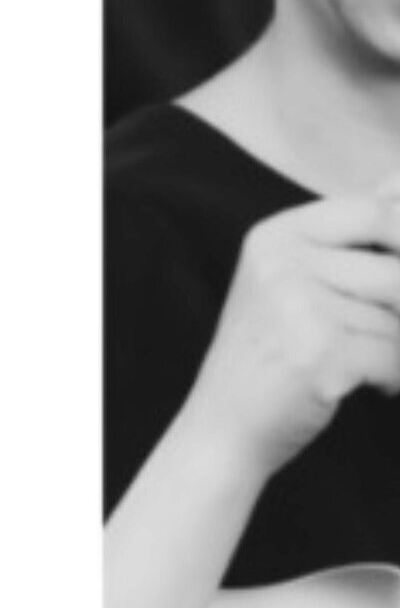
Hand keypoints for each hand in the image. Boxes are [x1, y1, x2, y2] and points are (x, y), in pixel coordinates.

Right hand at [177, 176, 399, 478]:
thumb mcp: (295, 281)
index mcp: (275, 236)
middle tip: (382, 329)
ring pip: (398, 320)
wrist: (224, 425)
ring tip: (364, 362)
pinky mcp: (320, 354)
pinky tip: (366, 384)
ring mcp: (297, 307)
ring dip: (395, 348)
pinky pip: (395, 357)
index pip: (377, 212)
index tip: (391, 289)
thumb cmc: (271, 353)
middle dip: (398, 309)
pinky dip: (393, 378)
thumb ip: (351, 237)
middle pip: (396, 271)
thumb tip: (397, 183)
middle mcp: (281, 262)